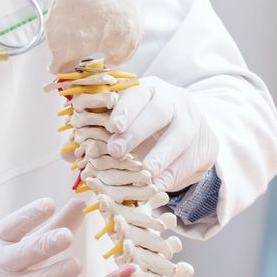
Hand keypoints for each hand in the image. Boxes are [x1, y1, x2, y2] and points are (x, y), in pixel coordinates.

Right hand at [0, 196, 87, 276]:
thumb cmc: (4, 267)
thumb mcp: (18, 244)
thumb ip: (50, 228)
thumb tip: (80, 204)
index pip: (13, 225)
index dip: (30, 215)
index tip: (50, 204)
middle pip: (24, 253)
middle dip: (45, 244)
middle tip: (67, 236)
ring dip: (54, 274)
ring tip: (76, 265)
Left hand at [105, 77, 218, 193]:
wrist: (188, 135)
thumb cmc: (144, 128)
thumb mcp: (124, 126)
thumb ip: (99, 136)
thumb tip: (70, 154)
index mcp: (148, 91)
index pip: (137, 94)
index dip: (125, 109)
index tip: (112, 126)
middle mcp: (174, 101)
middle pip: (159, 111)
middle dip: (137, 131)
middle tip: (116, 151)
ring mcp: (194, 121)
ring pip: (180, 136)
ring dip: (160, 157)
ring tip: (144, 174)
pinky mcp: (207, 143)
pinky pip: (193, 158)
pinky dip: (174, 174)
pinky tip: (159, 185)